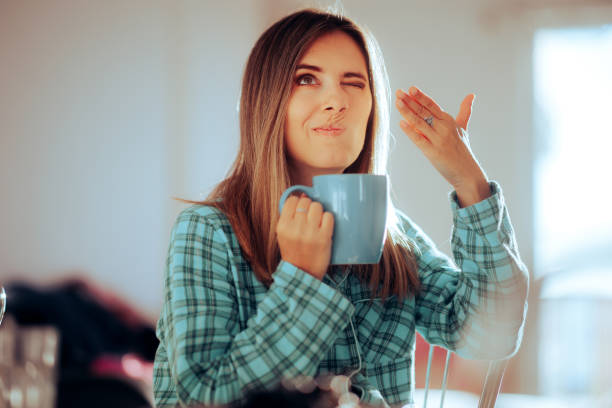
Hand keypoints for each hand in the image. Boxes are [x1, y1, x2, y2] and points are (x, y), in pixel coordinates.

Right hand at [276, 194, 333, 279]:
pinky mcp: (324, 237)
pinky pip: (328, 216)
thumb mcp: (283, 235)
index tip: (301, 209)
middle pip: (306, 201)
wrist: (302, 274)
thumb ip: (288, 217)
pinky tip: (324, 226)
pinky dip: (327, 219)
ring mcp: (310, 232)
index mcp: (283, 226)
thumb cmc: (293, 252)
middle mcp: (296, 228)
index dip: (298, 202)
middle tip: (310, 217)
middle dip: (309, 206)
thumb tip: (302, 195)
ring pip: (317, 206)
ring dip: (319, 211)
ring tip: (317, 222)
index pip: (292, 200)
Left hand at [395, 86, 489, 204]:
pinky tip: (401, 123)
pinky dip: (410, 131)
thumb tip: (471, 95)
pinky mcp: (433, 152)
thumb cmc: (462, 150)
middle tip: (399, 92)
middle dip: (410, 101)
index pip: (432, 105)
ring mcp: (438, 140)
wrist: (467, 172)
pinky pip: (419, 139)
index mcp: (449, 121)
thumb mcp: (462, 129)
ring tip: (397, 102)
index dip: (420, 97)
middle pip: (424, 111)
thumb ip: (464, 112)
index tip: (410, 88)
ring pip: (420, 123)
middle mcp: (444, 128)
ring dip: (407, 112)